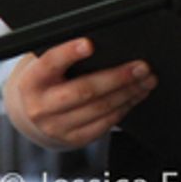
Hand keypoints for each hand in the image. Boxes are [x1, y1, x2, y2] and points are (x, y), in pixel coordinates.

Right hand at [3, 39, 155, 149]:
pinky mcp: (73, 138)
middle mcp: (41, 106)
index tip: (89, 44)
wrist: (33, 113)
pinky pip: (104, 123)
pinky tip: (137, 95)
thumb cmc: (50, 80)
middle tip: (141, 67)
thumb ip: (69, 56)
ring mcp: (56, 126)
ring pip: (99, 108)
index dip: (68, 53)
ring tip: (147, 79)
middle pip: (84, 90)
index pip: (50, 64)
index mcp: (33, 81)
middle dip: (117, 77)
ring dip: (129, 92)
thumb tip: (107, 43)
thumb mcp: (50, 66)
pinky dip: (125, 107)